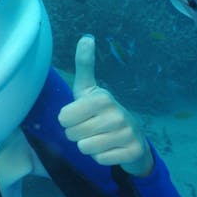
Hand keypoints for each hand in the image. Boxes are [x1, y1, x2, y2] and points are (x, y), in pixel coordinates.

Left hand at [57, 35, 152, 177]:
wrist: (133, 137)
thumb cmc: (102, 111)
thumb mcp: (89, 89)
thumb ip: (84, 65)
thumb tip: (86, 37)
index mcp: (101, 97)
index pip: (63, 117)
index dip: (67, 120)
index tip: (79, 116)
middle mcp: (117, 114)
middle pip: (73, 135)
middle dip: (77, 135)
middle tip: (90, 128)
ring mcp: (127, 133)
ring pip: (85, 148)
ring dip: (88, 147)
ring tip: (99, 138)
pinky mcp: (133, 151)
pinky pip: (101, 159)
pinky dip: (101, 157)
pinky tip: (110, 149)